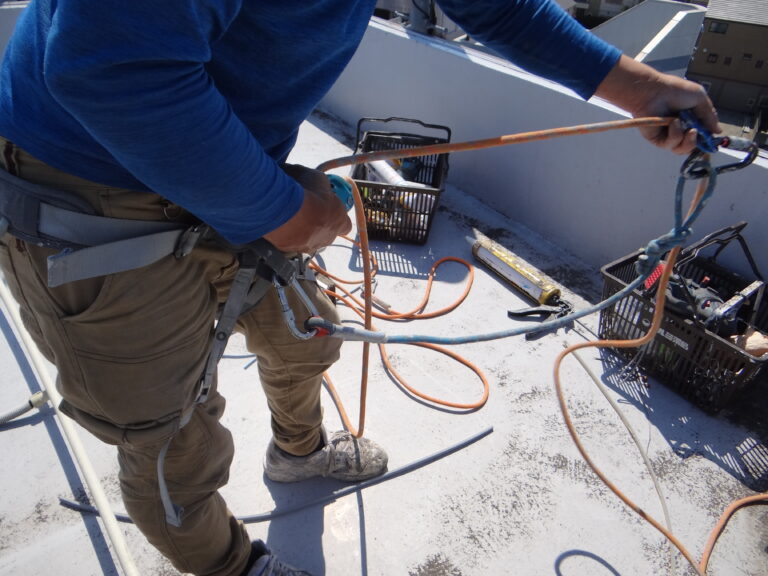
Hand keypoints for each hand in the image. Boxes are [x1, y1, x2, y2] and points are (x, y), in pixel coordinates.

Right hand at [263, 164, 351, 252]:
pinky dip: (285, 233)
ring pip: (307, 239)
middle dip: (317, 223)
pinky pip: (289, 241)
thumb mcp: (318, 178)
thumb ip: (319, 184)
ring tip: (289, 215)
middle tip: (306, 210)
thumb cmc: (308, 194)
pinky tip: (279, 222)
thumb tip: (312, 179)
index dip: (336, 216)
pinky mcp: (290, 249)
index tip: (328, 208)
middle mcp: (328, 238)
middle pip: (325, 233)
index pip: (345, 225)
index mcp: (340, 222)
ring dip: (300, 229)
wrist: (285, 211)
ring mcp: (309, 246)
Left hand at [594, 55, 720, 153]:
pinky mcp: (657, 139)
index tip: (713, 140)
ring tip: (689, 130)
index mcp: (691, 118)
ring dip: (689, 141)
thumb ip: (709, 116)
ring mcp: (668, 135)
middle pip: (692, 146)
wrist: (653, 92)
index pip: (702, 134)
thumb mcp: (700, 98)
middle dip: (697, 141)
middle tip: (697, 132)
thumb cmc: (675, 90)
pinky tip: (673, 123)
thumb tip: (718, 131)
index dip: (707, 139)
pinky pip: (671, 145)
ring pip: (682, 149)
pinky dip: (675, 135)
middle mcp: (680, 128)